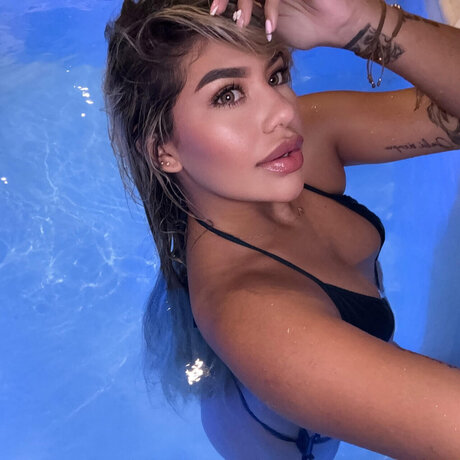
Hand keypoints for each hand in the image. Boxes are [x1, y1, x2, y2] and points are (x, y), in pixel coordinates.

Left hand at [210, 0, 376, 49]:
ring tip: (241, 23)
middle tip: (216, 11)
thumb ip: (253, 26)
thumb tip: (229, 36)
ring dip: (245, 3)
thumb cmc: (306, 28)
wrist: (336, 26)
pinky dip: (271, 9)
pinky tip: (271, 27)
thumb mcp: (273, 30)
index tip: (213, 13)